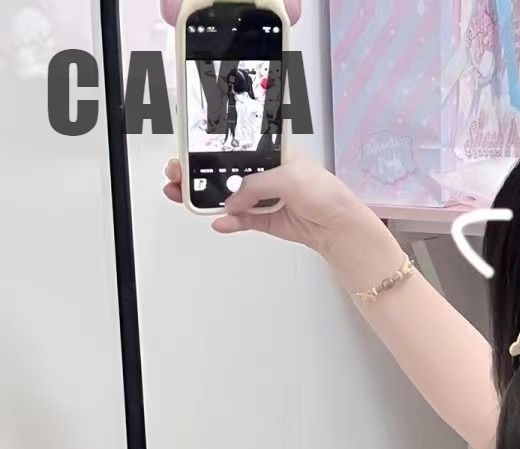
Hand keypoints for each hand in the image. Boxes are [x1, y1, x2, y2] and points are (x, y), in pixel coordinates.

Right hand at [163, 155, 364, 254]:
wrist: (341, 227)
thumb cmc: (324, 193)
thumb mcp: (287, 178)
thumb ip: (254, 186)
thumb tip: (232, 200)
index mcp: (270, 154)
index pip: (233, 148)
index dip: (208, 150)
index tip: (186, 153)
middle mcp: (265, 174)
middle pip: (224, 172)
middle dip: (198, 174)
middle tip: (176, 176)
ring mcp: (264, 198)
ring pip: (228, 197)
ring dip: (205, 197)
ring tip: (182, 196)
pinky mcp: (267, 221)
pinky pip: (242, 220)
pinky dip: (229, 222)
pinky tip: (217, 221)